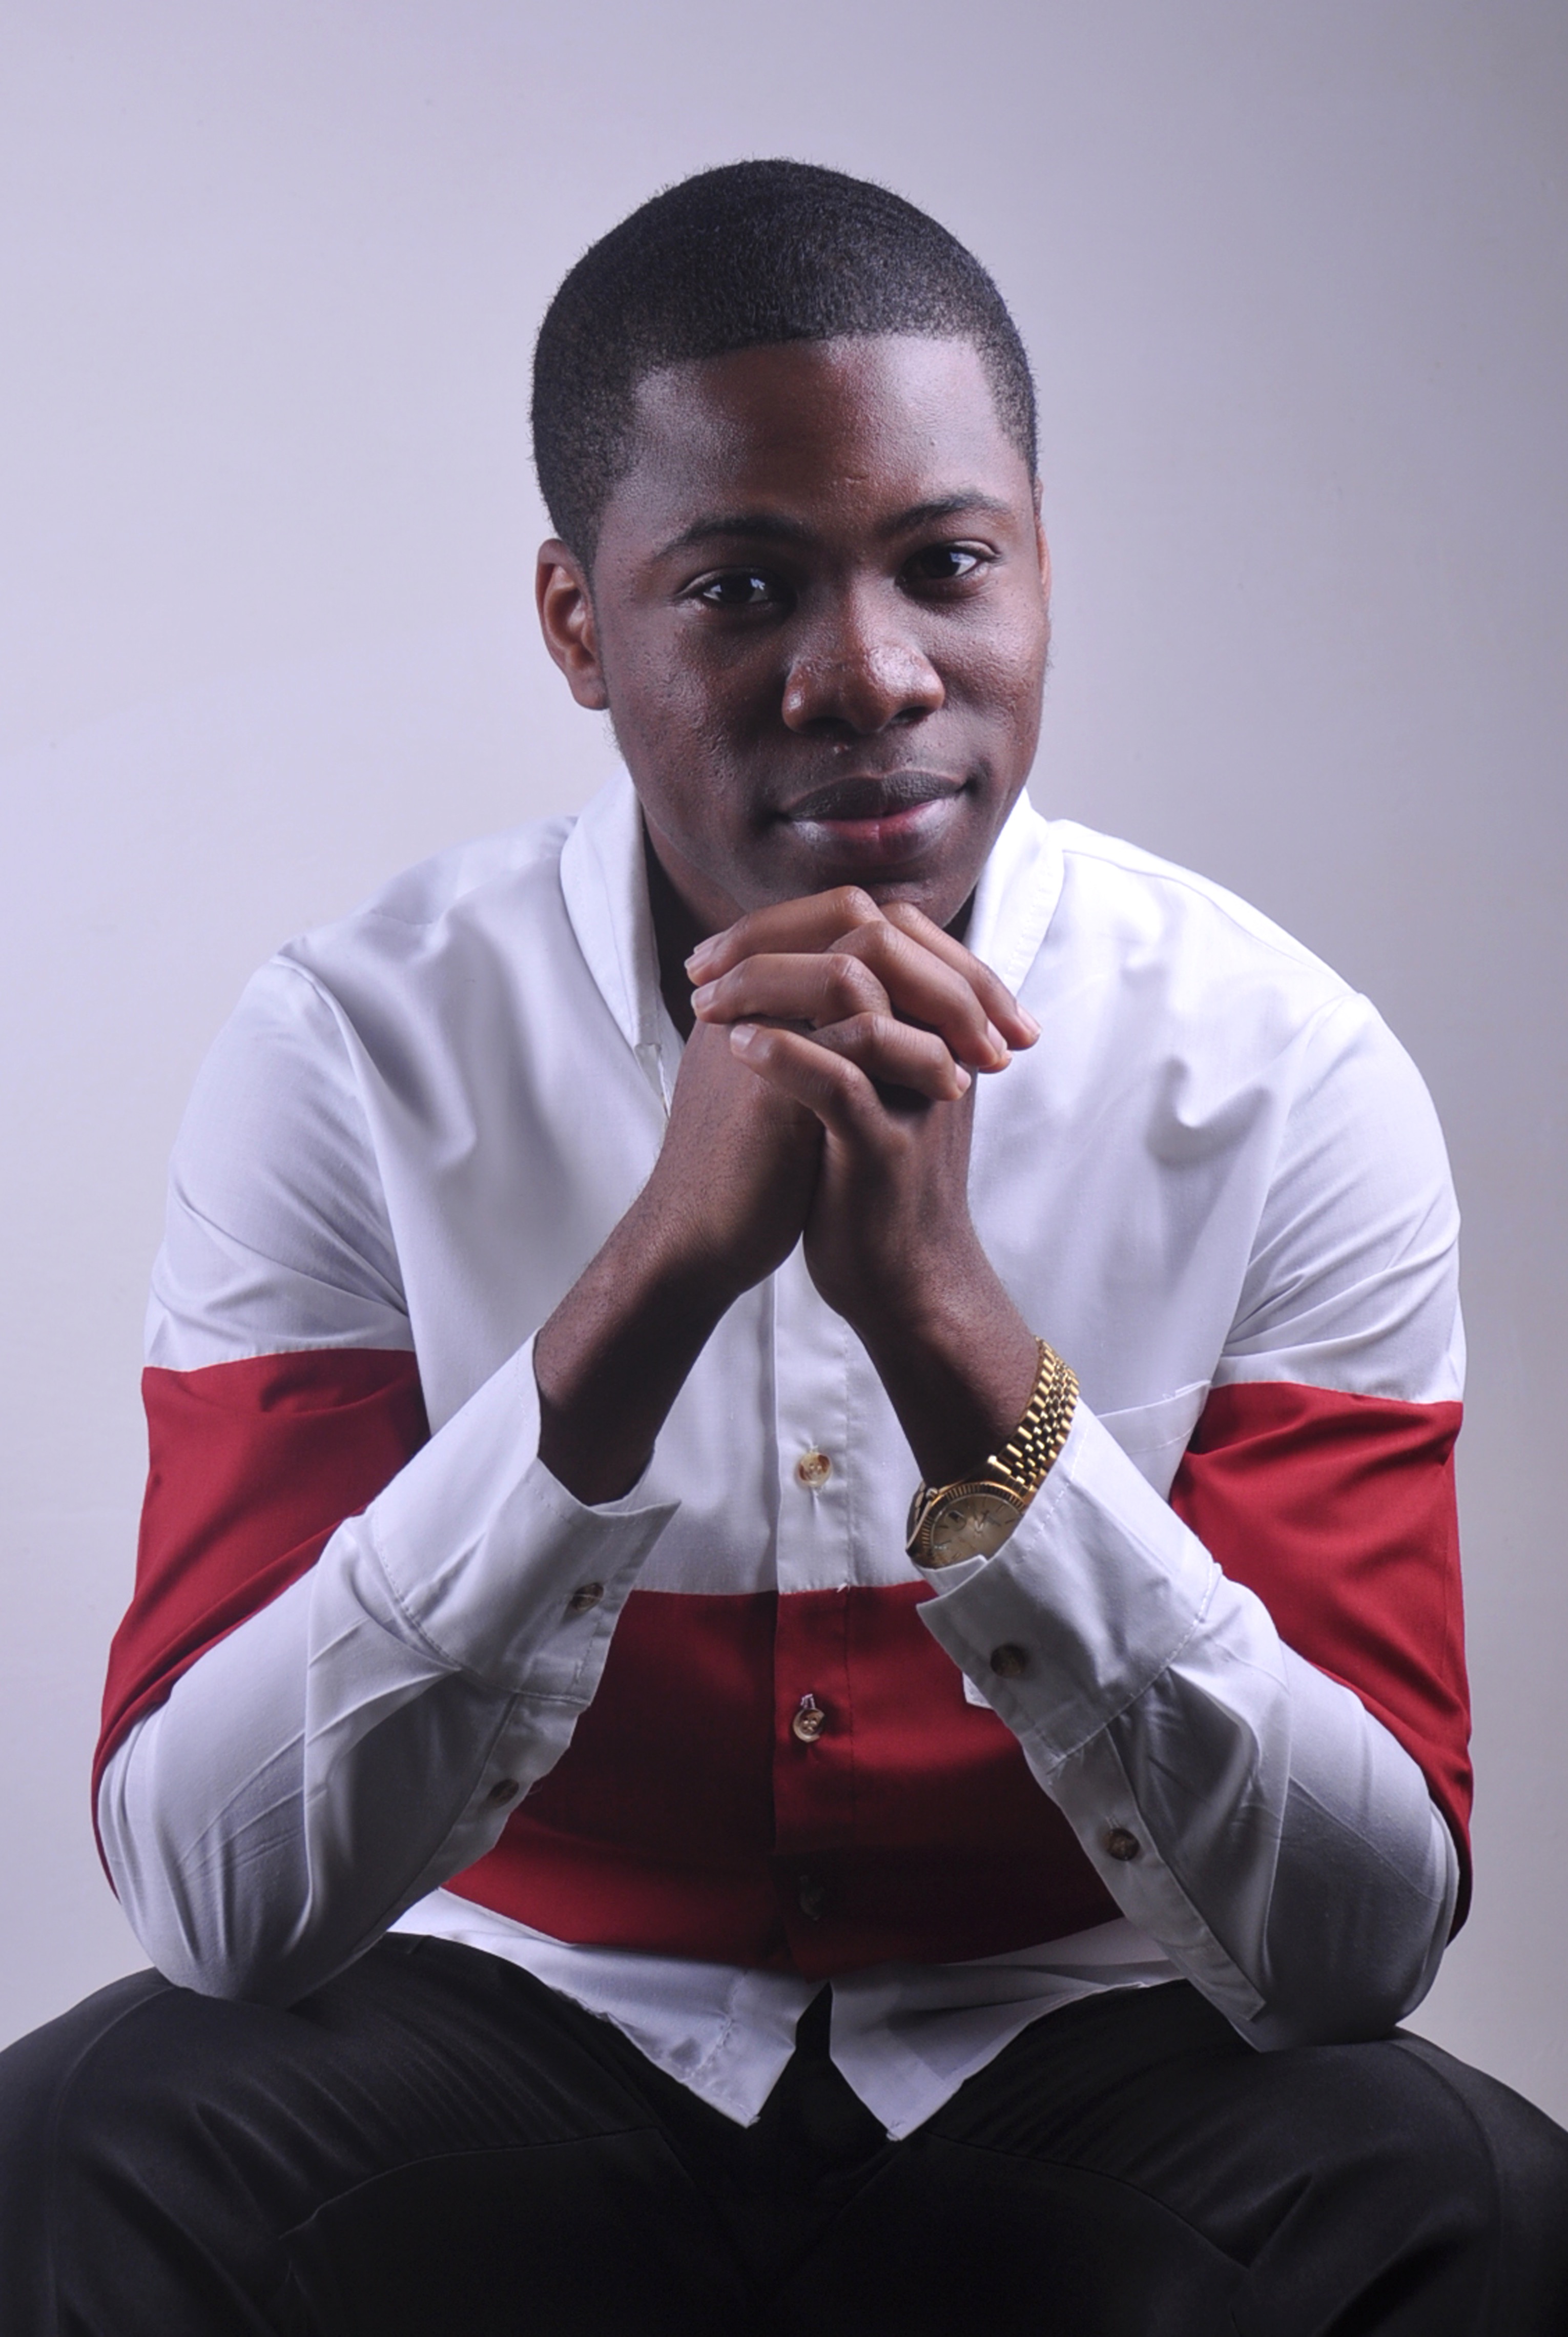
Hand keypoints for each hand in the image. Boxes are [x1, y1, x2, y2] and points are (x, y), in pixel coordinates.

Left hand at [687, 888, 1042, 1480]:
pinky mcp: (887, 1148)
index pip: (878, 922)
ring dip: (768, 983)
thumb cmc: (872, 1185)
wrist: (908, 1284)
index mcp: (933, 1023)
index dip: (788, 921)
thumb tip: (785, 966)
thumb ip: (851, 1030)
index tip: (714, 953)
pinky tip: (738, 1048)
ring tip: (708, 1007)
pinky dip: (784, 1055)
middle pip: (873, 934)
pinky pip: (840, 1081)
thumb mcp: (873, 1089)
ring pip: (855, 992)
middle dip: (773, 938)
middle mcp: (936, 1043)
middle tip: (702, 969)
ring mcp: (916, 1092)